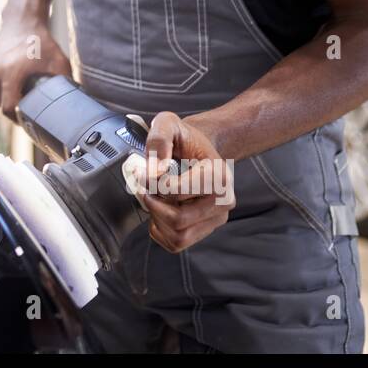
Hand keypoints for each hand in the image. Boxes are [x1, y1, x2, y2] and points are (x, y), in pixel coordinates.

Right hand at [0, 15, 71, 118]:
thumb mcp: (58, 62)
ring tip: (20, 86)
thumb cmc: (40, 42)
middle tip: (29, 98)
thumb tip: (75, 103)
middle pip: (2, 106)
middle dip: (15, 106)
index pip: (9, 108)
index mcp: (10, 72)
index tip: (29, 117)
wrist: (21, 23)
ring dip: (6, 98)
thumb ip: (66, 83)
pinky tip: (9, 81)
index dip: (20, 117)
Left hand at [130, 111, 234, 253]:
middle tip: (146, 187)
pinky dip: (161, 231)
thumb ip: (159, 140)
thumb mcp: (167, 123)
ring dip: (157, 219)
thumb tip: (155, 171)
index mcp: (217, 175)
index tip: (143, 173)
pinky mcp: (206, 230)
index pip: (176, 192)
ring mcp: (216, 218)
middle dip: (153, 204)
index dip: (151, 184)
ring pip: (178, 236)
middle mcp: (224, 201)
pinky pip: (176, 243)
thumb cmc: (183, 139)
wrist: (197, 150)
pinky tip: (160, 210)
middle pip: (178, 219)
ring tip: (154, 198)